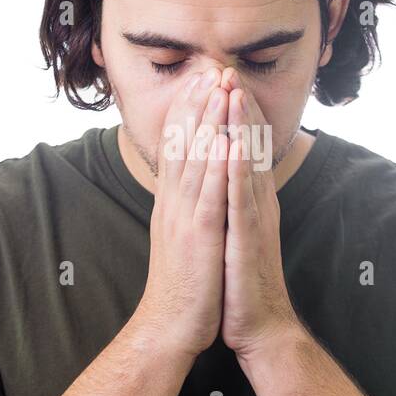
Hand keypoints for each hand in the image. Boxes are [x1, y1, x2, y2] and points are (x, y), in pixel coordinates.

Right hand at [124, 65, 230, 359]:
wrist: (168, 329)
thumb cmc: (182, 287)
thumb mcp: (182, 238)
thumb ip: (185, 208)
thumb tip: (191, 185)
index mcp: (172, 203)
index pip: (179, 147)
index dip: (189, 111)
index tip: (200, 80)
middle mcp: (174, 203)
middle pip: (185, 143)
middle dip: (199, 103)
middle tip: (211, 67)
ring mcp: (185, 218)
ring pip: (197, 160)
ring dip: (210, 121)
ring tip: (220, 87)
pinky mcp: (200, 237)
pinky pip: (210, 194)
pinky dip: (219, 165)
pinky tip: (228, 139)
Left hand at [221, 77, 301, 359]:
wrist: (261, 328)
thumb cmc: (243, 281)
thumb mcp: (236, 231)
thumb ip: (234, 201)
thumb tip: (224, 174)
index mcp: (251, 200)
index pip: (244, 147)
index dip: (235, 112)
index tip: (222, 78)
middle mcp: (257, 204)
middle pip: (250, 147)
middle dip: (239, 107)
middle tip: (228, 68)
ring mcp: (255, 221)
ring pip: (248, 166)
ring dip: (241, 130)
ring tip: (232, 93)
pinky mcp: (249, 242)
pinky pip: (242, 202)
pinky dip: (237, 174)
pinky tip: (233, 148)